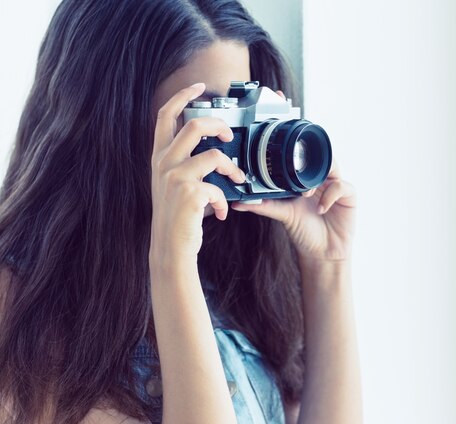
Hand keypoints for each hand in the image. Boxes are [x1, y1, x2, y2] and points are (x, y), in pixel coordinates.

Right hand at [150, 82, 246, 261]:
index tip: (199, 86)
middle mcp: (164, 163)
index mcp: (159, 157)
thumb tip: (217, 152)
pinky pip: (219, 188)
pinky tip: (222, 213)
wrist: (170, 247)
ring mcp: (175, 178)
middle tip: (230, 135)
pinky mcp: (190, 194)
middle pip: (194, 126)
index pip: (164, 116)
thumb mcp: (173, 184)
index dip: (182, 96)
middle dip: (218, 125)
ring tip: (239, 180)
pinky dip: (225, 202)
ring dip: (233, 169)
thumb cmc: (177, 216)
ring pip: (214, 156)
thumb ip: (187, 164)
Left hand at [232, 160, 356, 262]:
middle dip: (307, 164)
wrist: (322, 254)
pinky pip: (341, 185)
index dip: (296, 156)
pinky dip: (330, 195)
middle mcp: (321, 180)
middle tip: (296, 177)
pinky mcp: (349, 196)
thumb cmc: (304, 233)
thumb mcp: (282, 215)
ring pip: (331, 166)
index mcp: (306, 181)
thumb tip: (239, 203)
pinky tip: (321, 209)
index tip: (284, 159)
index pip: (303, 159)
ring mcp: (336, 186)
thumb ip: (263, 205)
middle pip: (319, 157)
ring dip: (318, 178)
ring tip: (307, 195)